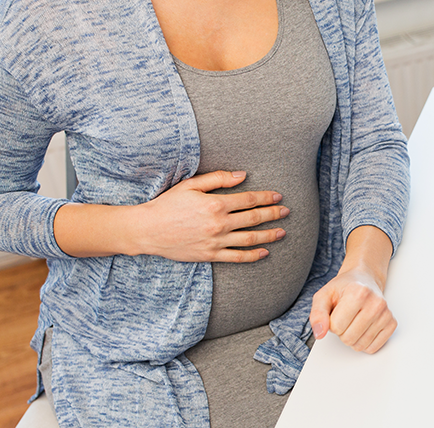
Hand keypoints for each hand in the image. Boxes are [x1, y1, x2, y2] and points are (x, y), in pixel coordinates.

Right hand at [130, 170, 288, 261]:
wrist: (147, 230)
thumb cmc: (167, 204)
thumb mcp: (190, 185)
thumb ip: (218, 179)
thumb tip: (243, 176)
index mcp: (215, 204)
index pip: (249, 200)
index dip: (266, 198)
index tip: (278, 197)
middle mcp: (219, 224)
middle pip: (254, 219)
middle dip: (273, 214)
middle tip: (286, 212)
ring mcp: (215, 241)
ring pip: (250, 239)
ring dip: (269, 235)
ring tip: (282, 232)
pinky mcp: (210, 255)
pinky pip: (236, 257)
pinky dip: (252, 255)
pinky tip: (264, 252)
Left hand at [309, 225, 396, 352]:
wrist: (364, 280)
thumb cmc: (344, 288)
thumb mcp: (324, 295)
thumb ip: (317, 314)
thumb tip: (320, 333)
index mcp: (358, 292)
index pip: (336, 327)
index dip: (331, 322)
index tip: (336, 312)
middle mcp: (375, 303)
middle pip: (348, 338)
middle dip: (342, 331)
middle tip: (345, 317)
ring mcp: (385, 314)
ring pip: (360, 345)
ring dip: (352, 337)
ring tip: (354, 321)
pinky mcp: (391, 323)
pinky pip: (373, 348)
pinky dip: (365, 342)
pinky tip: (363, 328)